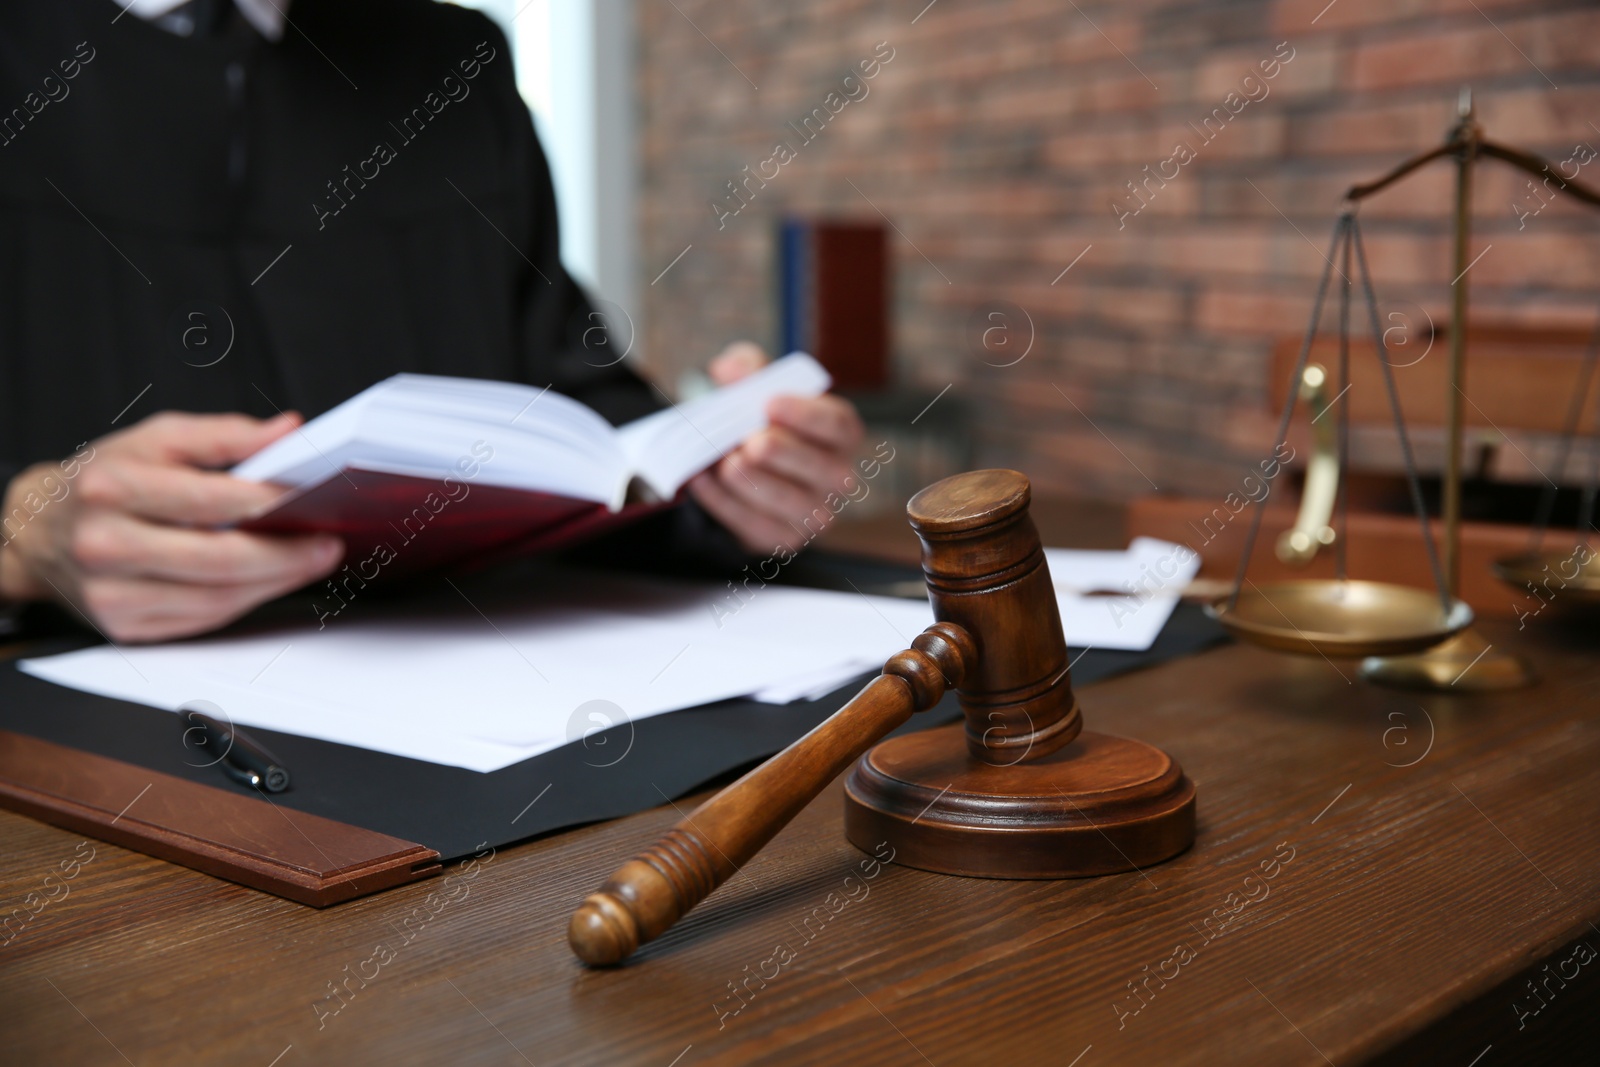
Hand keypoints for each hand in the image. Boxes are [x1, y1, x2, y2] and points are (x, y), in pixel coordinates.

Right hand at [0, 412, 342, 642]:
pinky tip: (268, 582)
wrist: (41, 528)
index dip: (270, 503)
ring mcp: (111, 593)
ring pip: (217, 598)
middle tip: (325, 545)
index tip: (310, 500)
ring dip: (274, 583)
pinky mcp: (124, 626)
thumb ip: (226, 435)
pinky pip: (202, 620)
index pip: (211, 501)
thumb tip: (287, 431)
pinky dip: (244, 601)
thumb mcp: (157, 438)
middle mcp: (106, 544)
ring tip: (308, 562)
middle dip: (285, 556)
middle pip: (219, 560)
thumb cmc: (104, 478)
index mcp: (111, 488)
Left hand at [688, 342, 865, 554]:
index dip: (807, 415)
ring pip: (794, 504)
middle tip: (751, 441)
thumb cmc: (759, 419)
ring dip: (756, 482)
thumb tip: (730, 370)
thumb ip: (746, 369)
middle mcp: (837, 476)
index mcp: (840, 433)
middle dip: (784, 453)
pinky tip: (702, 480)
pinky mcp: (784, 537)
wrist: (741, 464)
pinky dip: (725, 503)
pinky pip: (758, 525)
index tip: (770, 404)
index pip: (838, 426)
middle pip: (824, 469)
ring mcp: (814, 512)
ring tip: (726, 462)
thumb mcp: (755, 384)